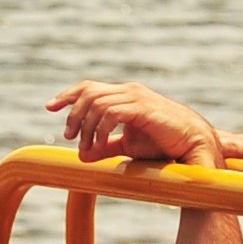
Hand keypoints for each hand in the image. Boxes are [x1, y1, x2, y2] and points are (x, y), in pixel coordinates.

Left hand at [46, 80, 224, 167]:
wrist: (192, 142)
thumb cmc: (163, 143)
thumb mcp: (127, 146)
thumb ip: (105, 147)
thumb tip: (81, 156)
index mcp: (124, 96)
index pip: (89, 87)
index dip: (68, 94)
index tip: (50, 106)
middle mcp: (128, 91)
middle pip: (88, 92)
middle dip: (73, 113)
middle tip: (69, 136)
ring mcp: (136, 97)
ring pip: (96, 103)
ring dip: (86, 127)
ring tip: (86, 147)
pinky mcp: (142, 108)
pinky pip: (110, 114)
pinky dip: (99, 130)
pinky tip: (98, 145)